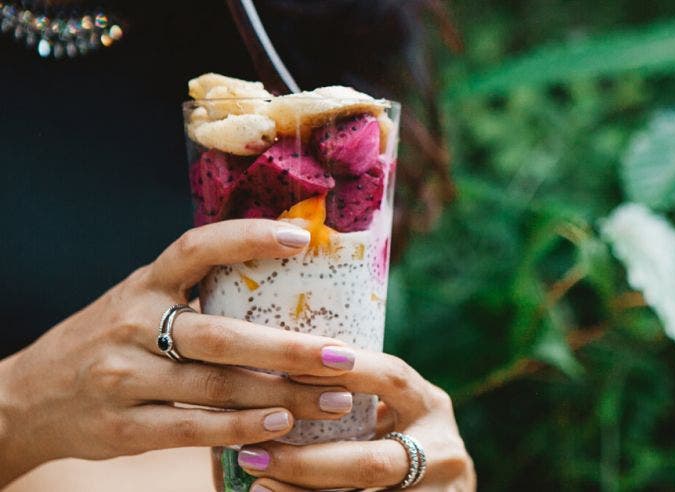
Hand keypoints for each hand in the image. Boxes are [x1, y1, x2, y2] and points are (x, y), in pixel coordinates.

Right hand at [0, 220, 359, 485]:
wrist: (28, 398)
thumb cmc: (106, 342)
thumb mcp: (138, 301)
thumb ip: (191, 292)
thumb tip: (278, 276)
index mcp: (144, 285)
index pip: (198, 248)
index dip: (249, 238)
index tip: (302, 238)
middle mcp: (134, 326)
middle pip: (224, 336)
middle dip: (290, 349)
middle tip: (344, 355)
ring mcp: (126, 379)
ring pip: (218, 387)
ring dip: (283, 395)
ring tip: (335, 398)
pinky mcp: (125, 428)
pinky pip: (194, 428)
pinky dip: (242, 428)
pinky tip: (282, 425)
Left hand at [233, 351, 475, 490]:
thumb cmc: (405, 440)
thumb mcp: (398, 413)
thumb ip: (360, 400)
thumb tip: (278, 372)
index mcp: (431, 406)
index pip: (392, 378)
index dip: (348, 372)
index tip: (291, 370)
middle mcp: (442, 450)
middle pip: (370, 462)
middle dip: (307, 463)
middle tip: (254, 456)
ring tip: (258, 486)